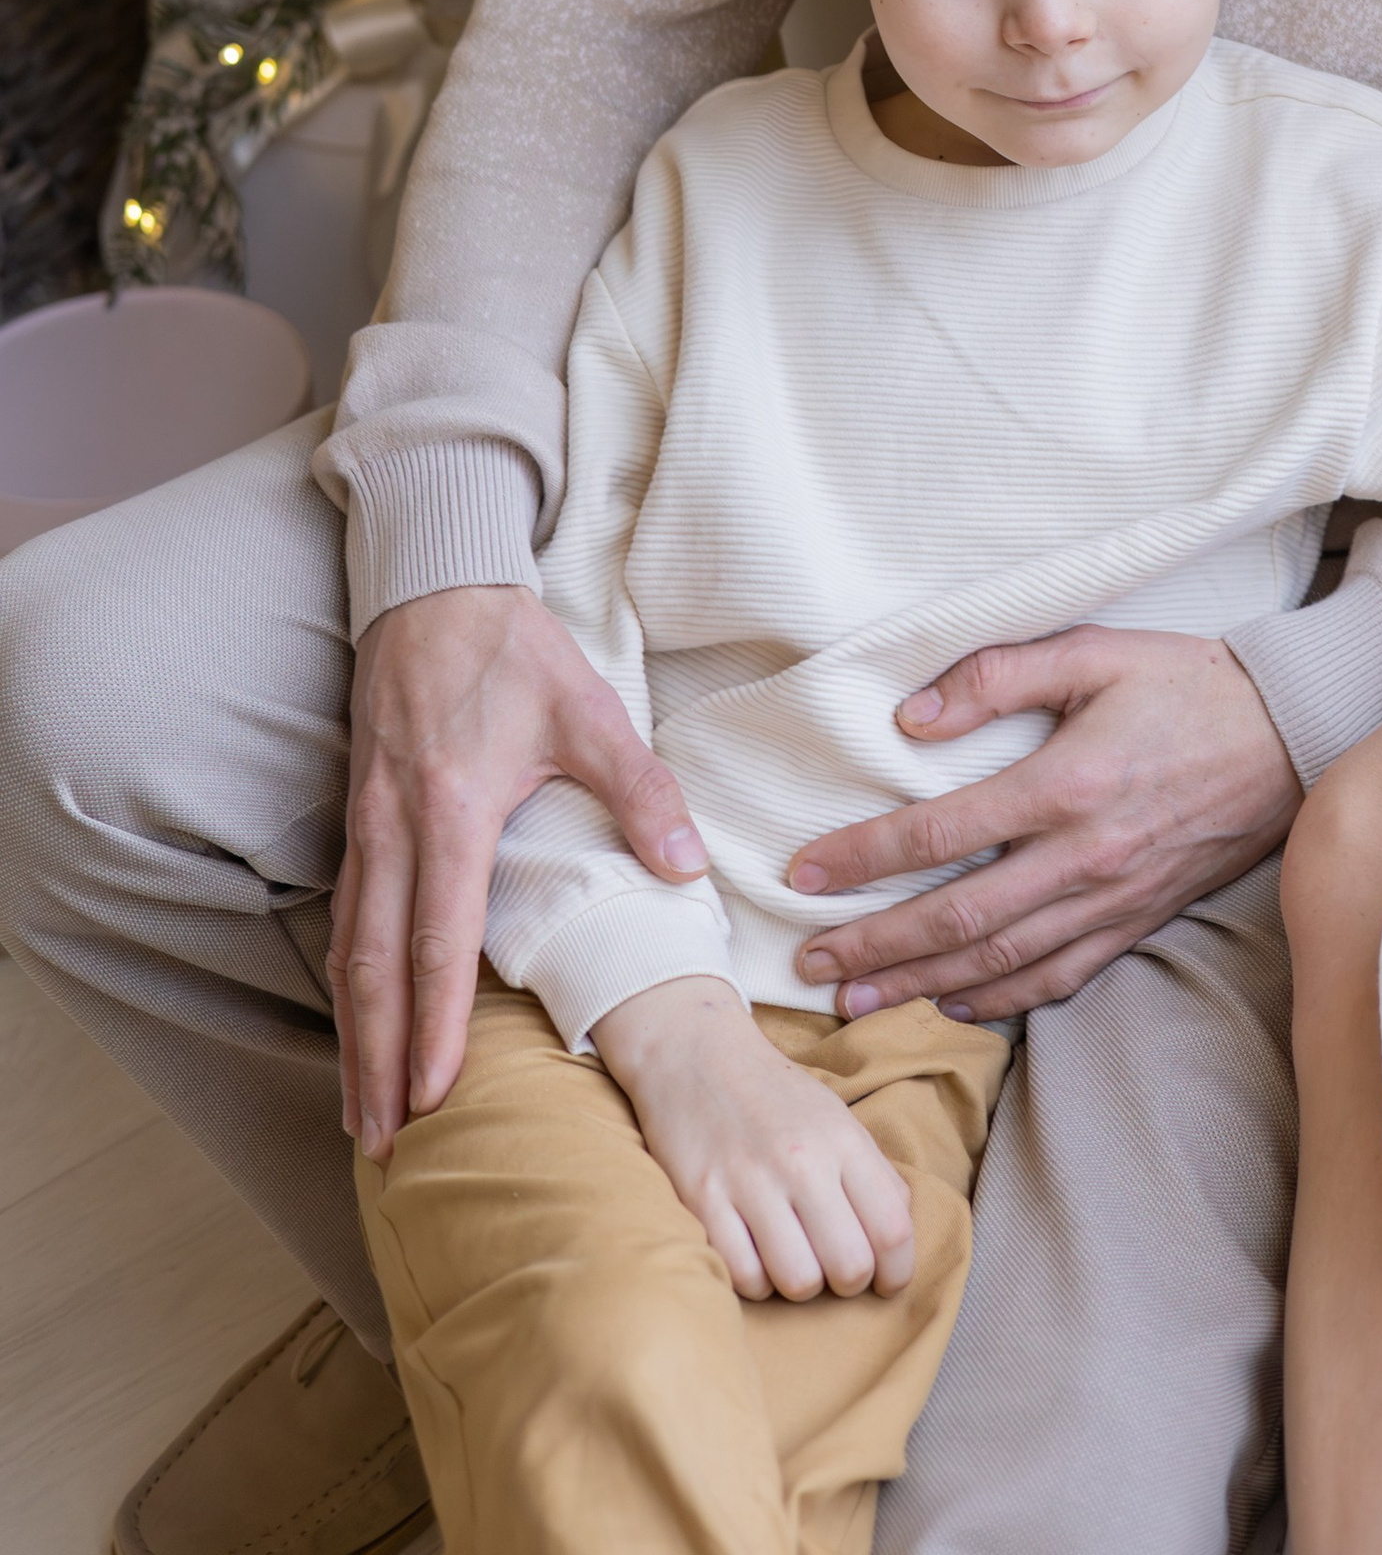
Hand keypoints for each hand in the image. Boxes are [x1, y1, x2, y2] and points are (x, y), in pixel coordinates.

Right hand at [331, 583, 706, 1159]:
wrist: (434, 588)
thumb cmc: (512, 651)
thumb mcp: (587, 707)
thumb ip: (638, 788)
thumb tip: (687, 863)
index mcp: (453, 809)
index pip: (442, 939)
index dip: (437, 1023)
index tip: (436, 1093)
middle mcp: (395, 830)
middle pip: (380, 969)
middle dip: (381, 1061)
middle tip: (386, 1140)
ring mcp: (367, 828)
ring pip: (352, 952)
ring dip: (356, 1037)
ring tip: (365, 1113)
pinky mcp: (358, 820)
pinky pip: (347, 920)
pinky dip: (349, 985)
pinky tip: (357, 1026)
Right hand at [591, 975, 915, 1299]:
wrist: (696, 1053)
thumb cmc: (774, 1096)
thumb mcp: (837, 1120)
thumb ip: (872, 1175)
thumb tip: (898, 1242)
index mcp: (843, 1140)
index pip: (892, 1228)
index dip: (896, 1272)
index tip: (885, 1282)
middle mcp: (801, 1161)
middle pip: (849, 1266)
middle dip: (848, 1284)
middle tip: (833, 1269)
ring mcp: (749, 1182)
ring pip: (798, 1282)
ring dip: (800, 1285)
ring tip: (791, 1258)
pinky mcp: (702, 1199)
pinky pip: (743, 1277)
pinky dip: (754, 1282)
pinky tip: (754, 1256)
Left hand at [787, 627, 1298, 1021]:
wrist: (1289, 735)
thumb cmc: (1186, 682)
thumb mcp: (1095, 650)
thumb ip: (999, 673)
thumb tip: (913, 717)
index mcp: (1066, 782)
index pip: (940, 831)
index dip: (865, 857)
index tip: (804, 872)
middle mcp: (1084, 855)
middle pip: (958, 916)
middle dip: (876, 947)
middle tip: (810, 964)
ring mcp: (1112, 899)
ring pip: (1000, 959)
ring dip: (921, 986)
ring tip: (857, 1005)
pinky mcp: (1137, 921)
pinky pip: (1058, 976)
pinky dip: (999, 999)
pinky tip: (954, 1004)